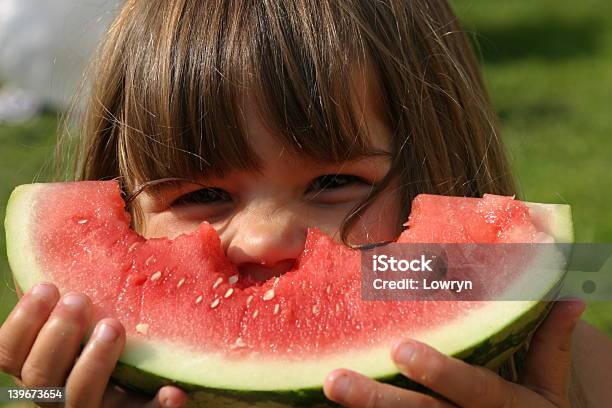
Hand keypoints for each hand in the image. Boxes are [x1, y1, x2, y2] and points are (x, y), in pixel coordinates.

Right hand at [0, 283, 187, 406]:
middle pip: (41, 377)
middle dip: (56, 336)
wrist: (136, 390)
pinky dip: (153, 406)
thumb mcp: (81, 321)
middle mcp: (58, 394)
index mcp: (41, 368)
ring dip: (94, 362)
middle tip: (79, 299)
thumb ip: (68, 301)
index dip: (22, 322)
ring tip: (113, 326)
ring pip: (80, 398)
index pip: (9, 355)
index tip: (47, 286)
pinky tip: (172, 390)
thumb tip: (70, 241)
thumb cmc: (102, 339)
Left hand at [323, 300, 584, 406]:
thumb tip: (570, 296)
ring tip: (329, 385)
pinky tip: (336, 407)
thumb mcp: (550, 385)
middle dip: (379, 400)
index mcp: (508, 406)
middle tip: (337, 379)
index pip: (474, 391)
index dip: (441, 372)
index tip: (401, 350)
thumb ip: (551, 343)